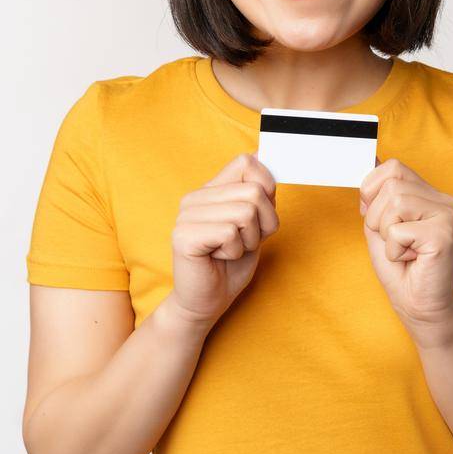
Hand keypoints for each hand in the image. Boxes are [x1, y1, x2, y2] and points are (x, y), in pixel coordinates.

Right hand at [169, 152, 278, 326]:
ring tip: (230, 250)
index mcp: (211, 189)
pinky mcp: (183, 236)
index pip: (247, 162)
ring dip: (249, 239)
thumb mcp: (257, 222)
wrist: (209, 299)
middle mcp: (194, 197)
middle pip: (254, 191)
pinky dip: (235, 251)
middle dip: (262, 223)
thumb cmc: (233, 262)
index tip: (258, 215)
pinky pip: (230, 233)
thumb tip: (265, 154)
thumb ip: (261, 192)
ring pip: (246, 212)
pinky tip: (218, 257)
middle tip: (243, 241)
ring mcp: (185, 215)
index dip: (266, 188)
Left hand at [359, 158, 452, 334]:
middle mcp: (446, 201)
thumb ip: (377, 199)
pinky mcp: (444, 234)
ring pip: (394, 203)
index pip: (394, 167)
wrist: (421, 308)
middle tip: (395, 242)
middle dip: (378, 218)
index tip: (379, 220)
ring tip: (403, 250)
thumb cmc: (402, 271)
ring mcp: (449, 216)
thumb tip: (369, 163)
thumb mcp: (381, 228)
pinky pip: (398, 230)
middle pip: (391, 185)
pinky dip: (394, 250)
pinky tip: (412, 260)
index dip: (373, 190)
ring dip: (386, 234)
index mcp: (433, 196)